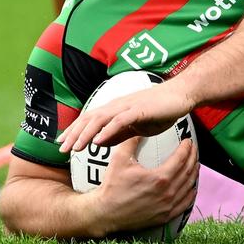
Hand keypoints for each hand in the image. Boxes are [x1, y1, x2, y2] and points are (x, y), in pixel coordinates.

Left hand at [57, 81, 195, 153]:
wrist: (181, 94)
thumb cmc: (160, 109)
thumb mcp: (136, 126)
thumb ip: (118, 134)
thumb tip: (99, 142)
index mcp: (115, 109)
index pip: (89, 119)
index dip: (74, 130)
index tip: (61, 142)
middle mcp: (116, 105)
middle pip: (89, 119)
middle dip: (74, 134)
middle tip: (61, 149)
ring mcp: (127, 106)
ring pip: (100, 120)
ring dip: (86, 133)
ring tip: (75, 147)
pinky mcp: (138, 109)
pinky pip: (119, 121)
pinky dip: (107, 130)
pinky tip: (98, 141)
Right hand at [89, 137, 198, 235]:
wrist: (105, 213)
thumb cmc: (112, 187)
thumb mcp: (119, 160)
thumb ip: (131, 142)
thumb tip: (138, 129)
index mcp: (160, 178)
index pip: (181, 159)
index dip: (186, 148)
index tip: (188, 141)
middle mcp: (168, 193)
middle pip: (188, 171)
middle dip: (193, 157)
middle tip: (193, 149)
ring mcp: (168, 206)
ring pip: (189, 186)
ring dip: (194, 173)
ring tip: (195, 163)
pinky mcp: (165, 216)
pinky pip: (185, 203)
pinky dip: (191, 193)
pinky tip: (191, 187)